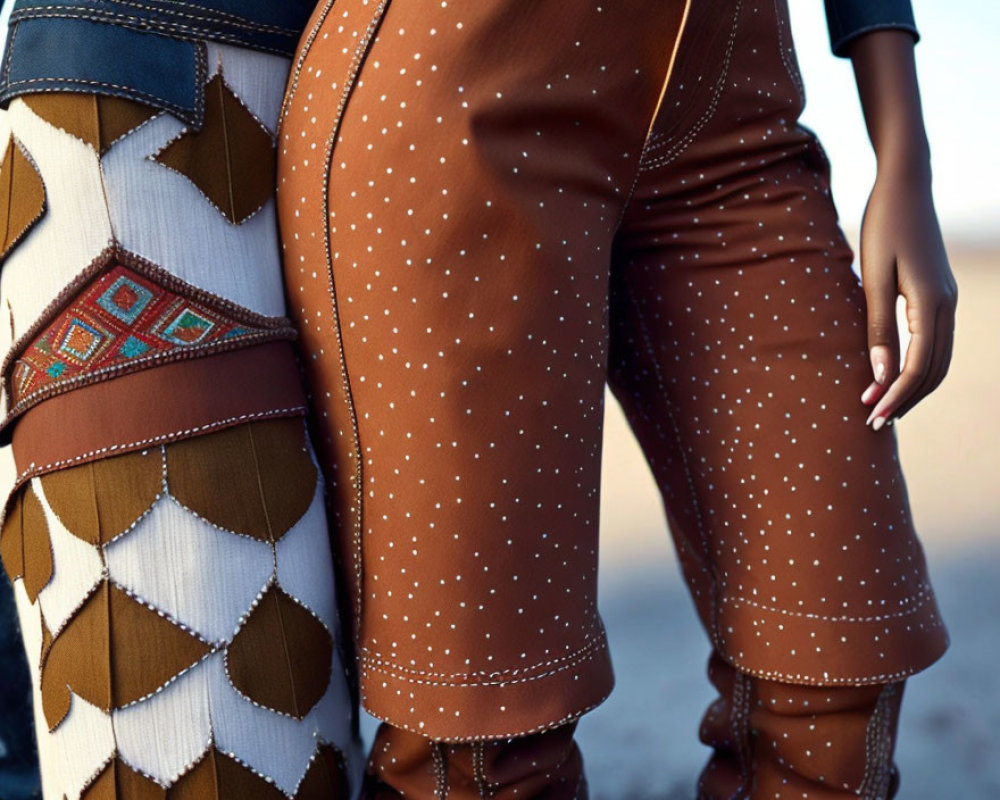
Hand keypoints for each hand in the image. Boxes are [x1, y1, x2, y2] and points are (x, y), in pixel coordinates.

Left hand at [858, 164, 956, 429]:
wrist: (905, 186)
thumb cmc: (883, 228)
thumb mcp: (874, 278)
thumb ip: (878, 327)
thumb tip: (880, 374)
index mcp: (932, 303)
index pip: (919, 366)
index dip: (896, 395)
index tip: (871, 416)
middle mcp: (947, 305)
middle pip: (934, 370)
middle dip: (906, 399)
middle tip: (874, 423)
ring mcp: (947, 300)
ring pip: (939, 359)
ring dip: (914, 387)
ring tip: (883, 407)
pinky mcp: (939, 295)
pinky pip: (935, 342)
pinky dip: (918, 366)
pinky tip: (894, 375)